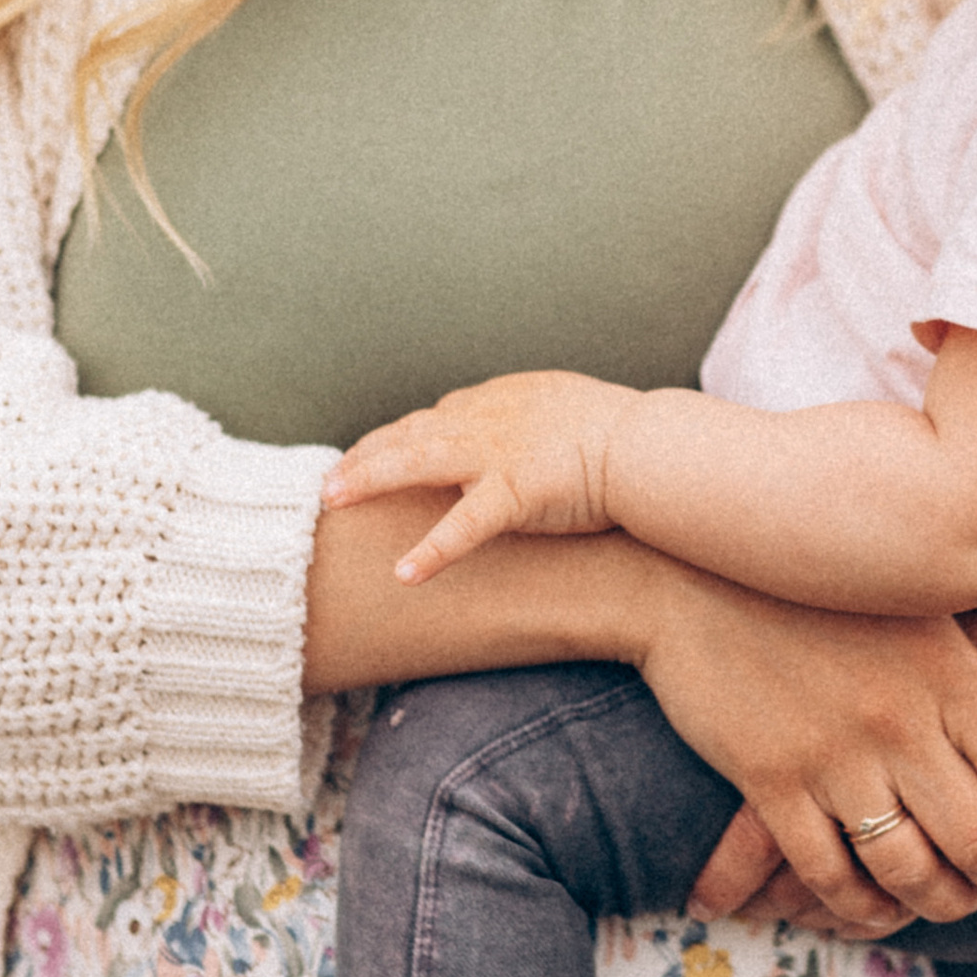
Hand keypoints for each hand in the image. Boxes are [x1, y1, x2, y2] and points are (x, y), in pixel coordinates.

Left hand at [326, 370, 634, 581]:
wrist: (650, 445)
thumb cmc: (619, 433)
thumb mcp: (561, 410)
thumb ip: (526, 422)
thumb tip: (516, 437)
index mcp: (498, 402)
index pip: (429, 420)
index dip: (390, 439)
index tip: (364, 455)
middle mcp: (487, 420)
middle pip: (408, 434)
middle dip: (363, 456)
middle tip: (326, 482)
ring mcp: (497, 453)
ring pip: (417, 462)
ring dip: (370, 479)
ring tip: (332, 501)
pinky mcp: (516, 491)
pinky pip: (464, 525)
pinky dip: (432, 550)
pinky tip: (404, 574)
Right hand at [626, 562, 976, 938]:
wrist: (692, 574)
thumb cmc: (821, 576)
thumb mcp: (923, 578)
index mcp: (949, 672)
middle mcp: (900, 723)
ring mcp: (833, 759)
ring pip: (909, 871)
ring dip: (942, 901)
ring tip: (955, 901)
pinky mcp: (771, 784)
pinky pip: (828, 873)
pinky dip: (858, 904)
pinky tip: (873, 906)